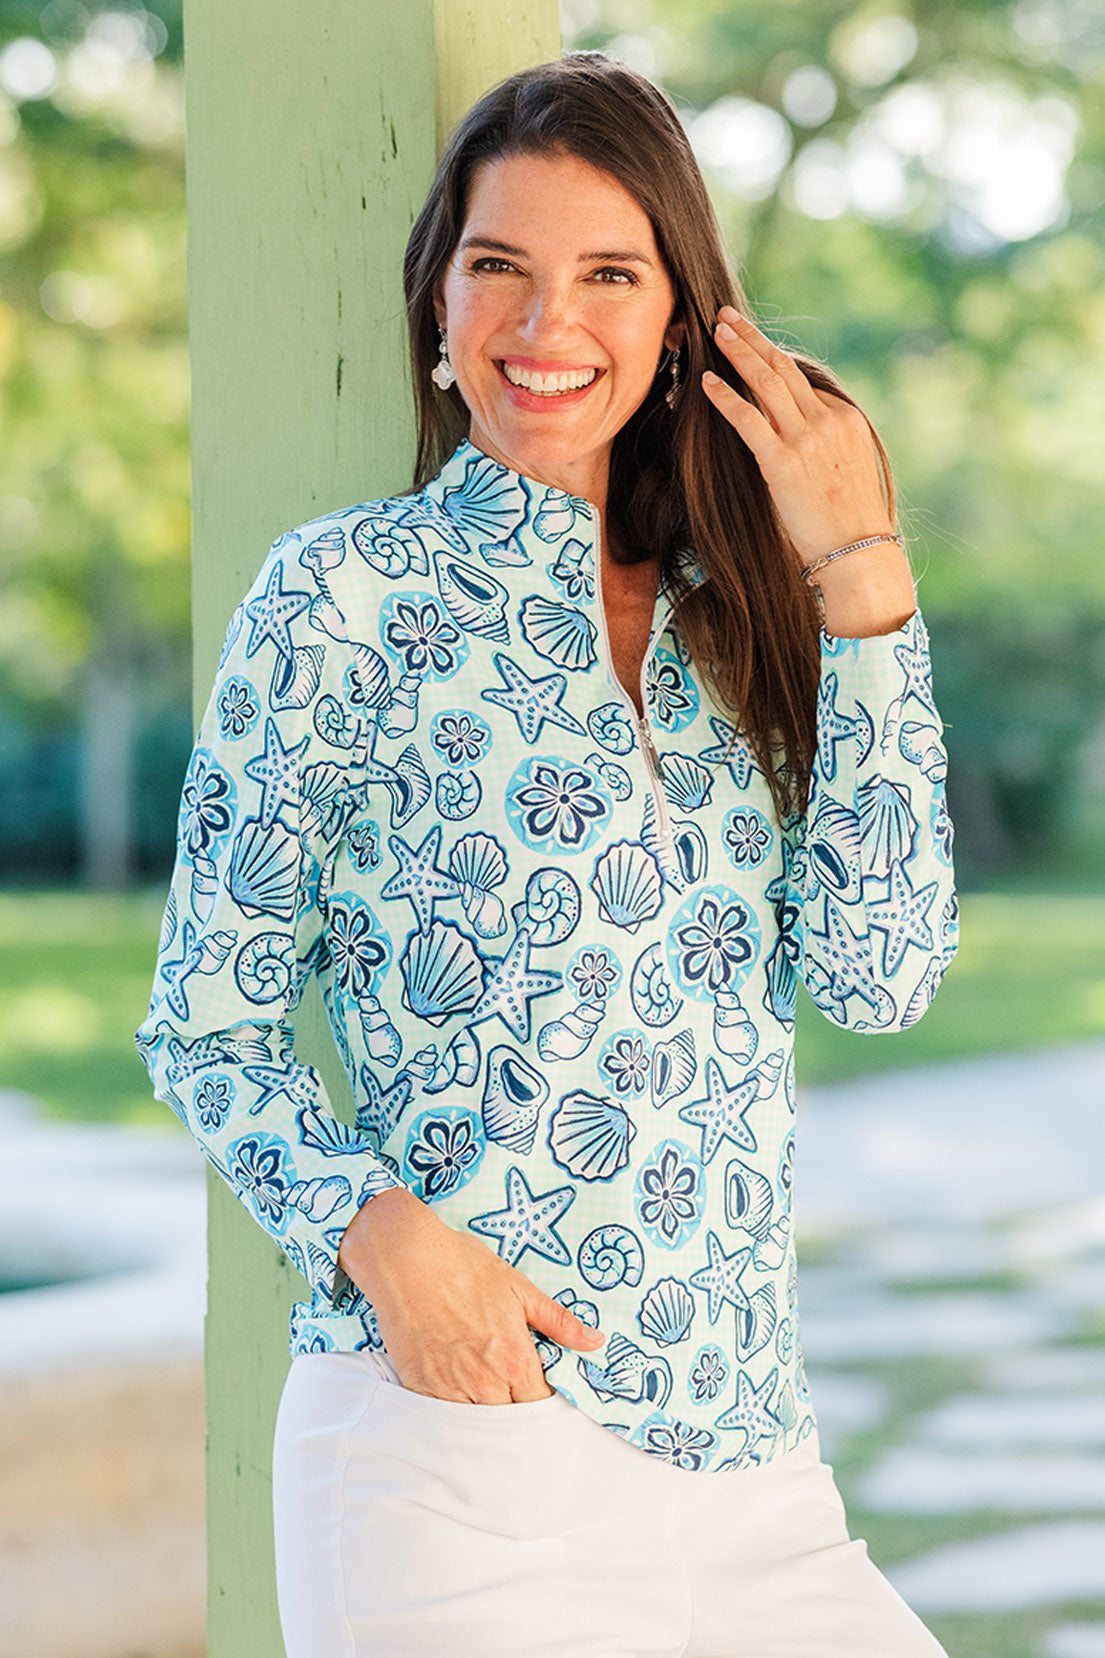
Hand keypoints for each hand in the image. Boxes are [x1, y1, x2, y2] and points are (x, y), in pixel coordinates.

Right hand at [338, 1186, 605, 1403]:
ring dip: (487, 1422)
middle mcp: (485, 1383)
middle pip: (512, 1423)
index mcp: (516, 1360)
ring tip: (489, 1406)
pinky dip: (454, 1418)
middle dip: (517, 1415)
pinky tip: (458, 1406)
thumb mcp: (518, 1288)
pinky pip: (442, 1421)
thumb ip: (559, 1321)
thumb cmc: (464, 1267)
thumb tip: (596, 1342)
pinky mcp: (421, 1389)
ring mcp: (450, 1390)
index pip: (541, 1407)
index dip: (545, 1405)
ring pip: (478, 1427)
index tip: (542, 1398)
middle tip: (516, 1404)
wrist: (407, 1259)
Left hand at [702, 306, 915, 636]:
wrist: (858, 552)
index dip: (773, 366)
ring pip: (767, 381)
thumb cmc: (850, 524)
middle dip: (753, 339)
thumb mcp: (849, 471)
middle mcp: (827, 421)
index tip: (749, 354)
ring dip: (739, 351)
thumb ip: (826, 446)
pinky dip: (726, 396)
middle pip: (784, 367)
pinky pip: (748, 418)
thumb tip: (801, 441)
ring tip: (717, 332)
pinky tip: (707, 382)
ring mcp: (805, 439)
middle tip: (728, 318)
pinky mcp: (782, 462)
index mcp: (846, 420)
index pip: (805, 383)